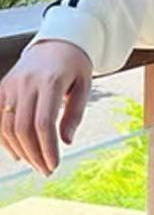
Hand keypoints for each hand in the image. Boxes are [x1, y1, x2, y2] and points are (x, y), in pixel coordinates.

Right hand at [0, 39, 92, 175]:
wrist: (56, 43)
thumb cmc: (74, 67)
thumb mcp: (84, 87)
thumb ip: (75, 114)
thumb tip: (65, 142)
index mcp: (49, 82)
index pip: (43, 123)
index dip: (47, 148)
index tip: (54, 165)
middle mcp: (26, 83)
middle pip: (23, 127)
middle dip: (34, 154)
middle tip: (46, 171)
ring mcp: (10, 84)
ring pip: (7, 125)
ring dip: (20, 150)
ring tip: (36, 165)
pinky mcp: (3, 87)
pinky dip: (4, 138)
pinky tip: (17, 154)